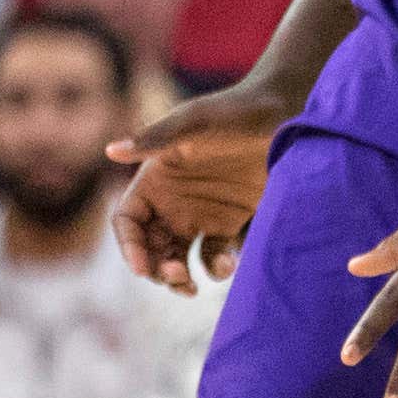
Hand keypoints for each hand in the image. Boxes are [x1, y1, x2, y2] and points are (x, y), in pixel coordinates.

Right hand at [112, 80, 297, 291]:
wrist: (287, 113)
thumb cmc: (235, 110)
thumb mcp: (194, 123)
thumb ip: (156, 139)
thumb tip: (111, 151)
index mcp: (155, 178)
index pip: (128, 220)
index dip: (129, 245)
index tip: (141, 267)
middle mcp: (173, 199)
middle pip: (149, 246)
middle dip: (154, 267)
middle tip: (175, 276)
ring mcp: (201, 212)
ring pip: (177, 256)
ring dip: (178, 276)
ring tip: (191, 286)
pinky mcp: (231, 220)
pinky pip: (214, 254)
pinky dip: (215, 267)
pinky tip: (227, 266)